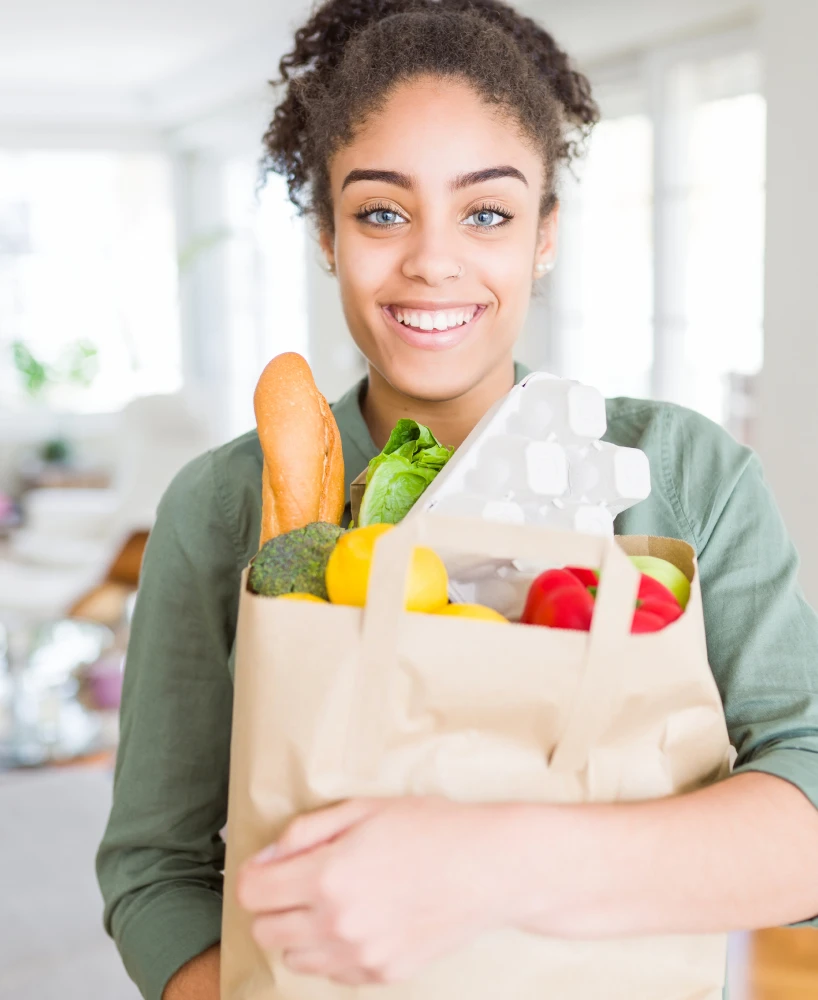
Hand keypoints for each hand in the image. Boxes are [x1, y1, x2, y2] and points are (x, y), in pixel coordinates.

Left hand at [236, 796, 518, 984]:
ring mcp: (360, 956)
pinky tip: (357, 920)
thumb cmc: (432, 829)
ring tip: (331, 901)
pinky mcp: (381, 974)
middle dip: (272, 903)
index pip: (252, 892)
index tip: (269, 865)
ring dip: (299, 931)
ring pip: (292, 957)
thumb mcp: (363, 810)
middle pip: (263, 930)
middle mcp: (338, 923)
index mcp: (328, 876)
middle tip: (299, 880)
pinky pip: (330, 973)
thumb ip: (306, 831)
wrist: (490, 868)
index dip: (254, 873)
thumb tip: (269, 854)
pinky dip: (331, 951)